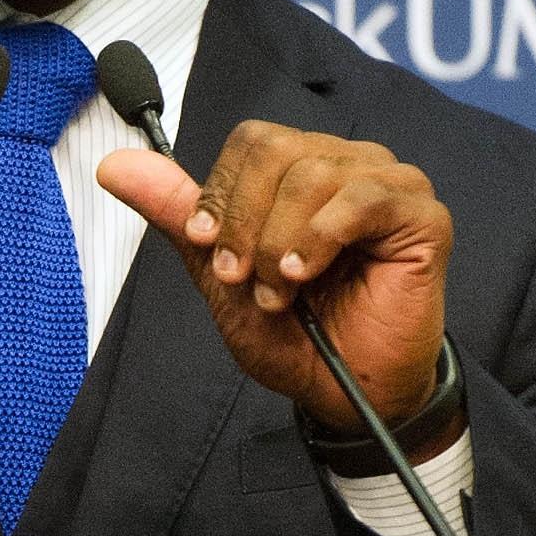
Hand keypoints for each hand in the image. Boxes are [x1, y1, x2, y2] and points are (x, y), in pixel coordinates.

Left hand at [99, 123, 459, 450]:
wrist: (345, 393)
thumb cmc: (295, 337)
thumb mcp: (220, 274)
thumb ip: (177, 216)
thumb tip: (113, 165)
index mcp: (301, 169)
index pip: (252, 142)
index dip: (222, 195)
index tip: (210, 249)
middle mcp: (347, 164)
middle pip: (275, 149)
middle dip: (246, 223)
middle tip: (245, 279)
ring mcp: (389, 185)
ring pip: (313, 173)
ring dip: (280, 244)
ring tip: (281, 293)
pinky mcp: (421, 216)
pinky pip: (362, 199)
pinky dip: (320, 239)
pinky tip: (307, 276)